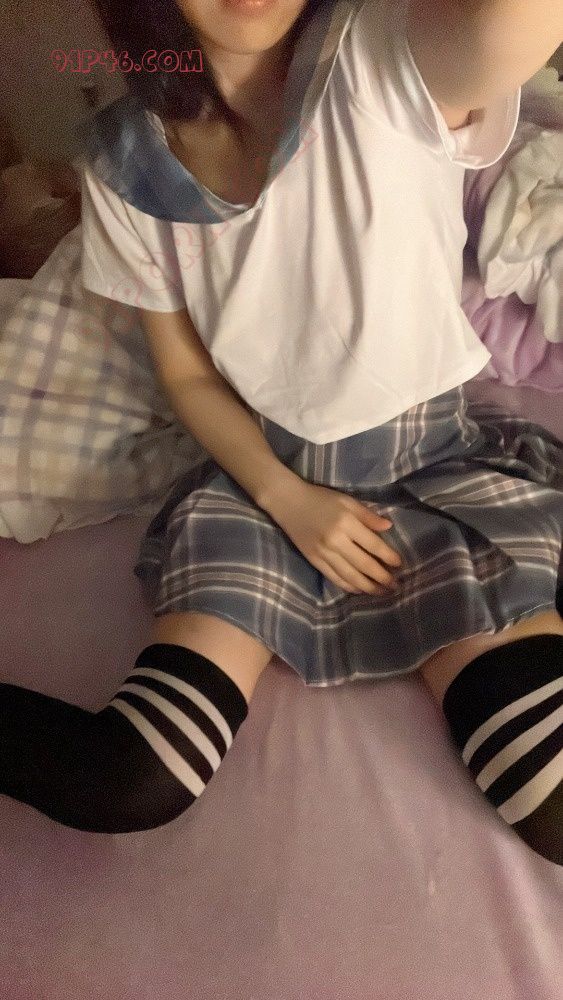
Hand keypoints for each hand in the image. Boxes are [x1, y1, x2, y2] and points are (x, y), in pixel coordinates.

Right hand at [272, 479, 402, 594]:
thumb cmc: (320, 498)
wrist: (288, 502)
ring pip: (350, 575)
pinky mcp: (314, 560)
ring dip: (368, 586)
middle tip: (395, 586)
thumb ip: (367, 515)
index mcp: (346, 523)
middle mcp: (335, 541)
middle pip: (363, 564)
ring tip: (382, 592)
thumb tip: (388, 527)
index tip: (399, 565)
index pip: (373, 545)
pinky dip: (348, 585)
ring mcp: (323, 553)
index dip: (388, 556)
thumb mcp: (346, 501)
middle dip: (382, 577)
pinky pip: (334, 577)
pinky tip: (359, 590)